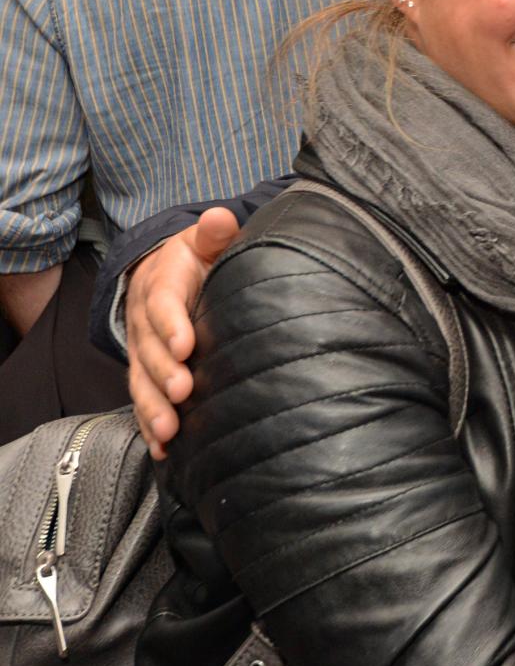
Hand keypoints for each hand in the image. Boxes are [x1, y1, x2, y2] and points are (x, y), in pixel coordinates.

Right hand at [127, 208, 236, 459]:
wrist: (165, 273)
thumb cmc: (197, 258)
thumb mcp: (204, 241)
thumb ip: (214, 233)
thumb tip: (221, 217)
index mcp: (161, 284)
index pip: (163, 304)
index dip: (171, 324)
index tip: (186, 344)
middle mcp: (145, 321)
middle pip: (149, 349)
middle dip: (163, 372)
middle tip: (182, 390)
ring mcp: (144, 351)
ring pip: (141, 381)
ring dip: (154, 407)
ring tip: (170, 430)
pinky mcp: (147, 374)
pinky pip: (144, 401)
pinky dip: (150, 426)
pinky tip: (163, 448)